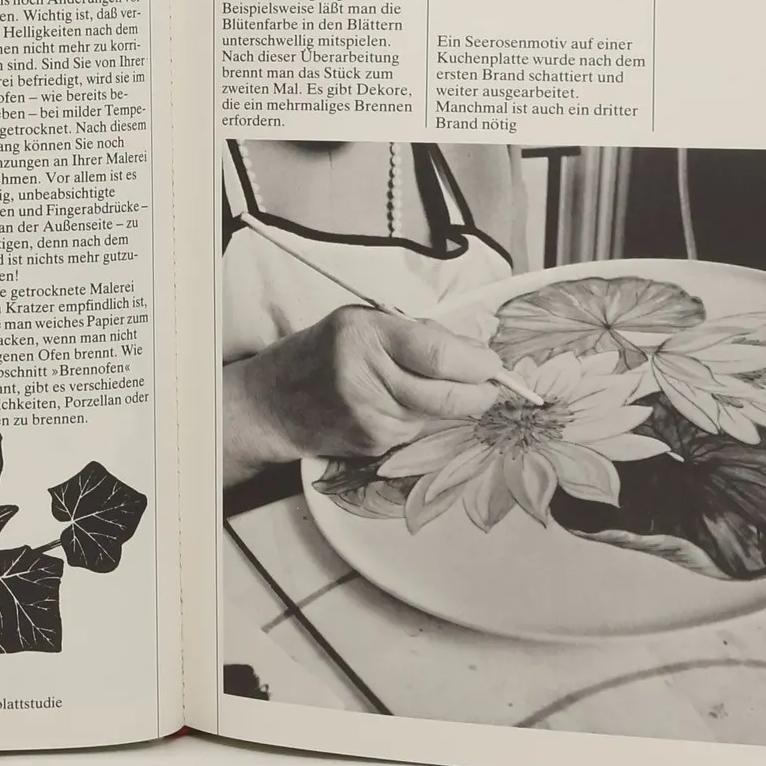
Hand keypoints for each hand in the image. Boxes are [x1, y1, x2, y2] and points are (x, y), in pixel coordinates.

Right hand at [222, 306, 506, 487]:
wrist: (272, 403)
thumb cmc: (323, 351)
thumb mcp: (364, 321)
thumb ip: (418, 333)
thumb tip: (476, 352)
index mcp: (366, 335)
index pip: (439, 355)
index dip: (477, 363)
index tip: (493, 363)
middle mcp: (367, 379)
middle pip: (450, 397)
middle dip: (482, 392)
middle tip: (491, 383)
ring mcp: (370, 418)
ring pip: (439, 415)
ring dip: (449, 403)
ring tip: (425, 384)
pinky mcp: (373, 444)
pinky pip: (418, 430)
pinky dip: (421, 416)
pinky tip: (396, 403)